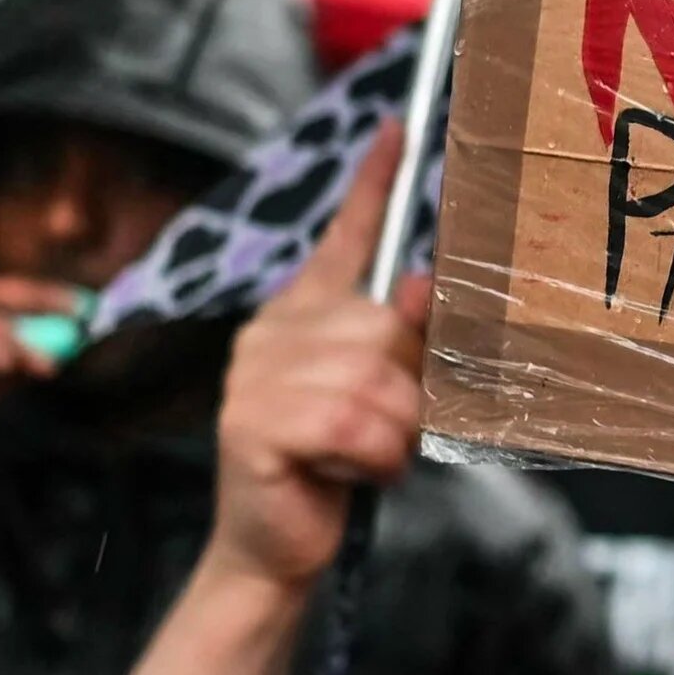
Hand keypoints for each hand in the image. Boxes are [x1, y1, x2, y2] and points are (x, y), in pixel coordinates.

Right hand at [121, 127, 428, 674]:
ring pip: (375, 378)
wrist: (273, 550)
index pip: (343, 234)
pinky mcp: (255, 423)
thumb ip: (399, 344)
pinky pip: (353, 424)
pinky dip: (371, 459)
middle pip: (382, 323)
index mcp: (303, 315)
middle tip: (384, 431)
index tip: (401, 124)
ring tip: (363, 457)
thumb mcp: (381, 398)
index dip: (375, 180)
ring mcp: (256, 375)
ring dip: (392, 432)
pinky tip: (343, 474)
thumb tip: (418, 286)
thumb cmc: (333, 471)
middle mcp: (273, 331)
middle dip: (405, 387)